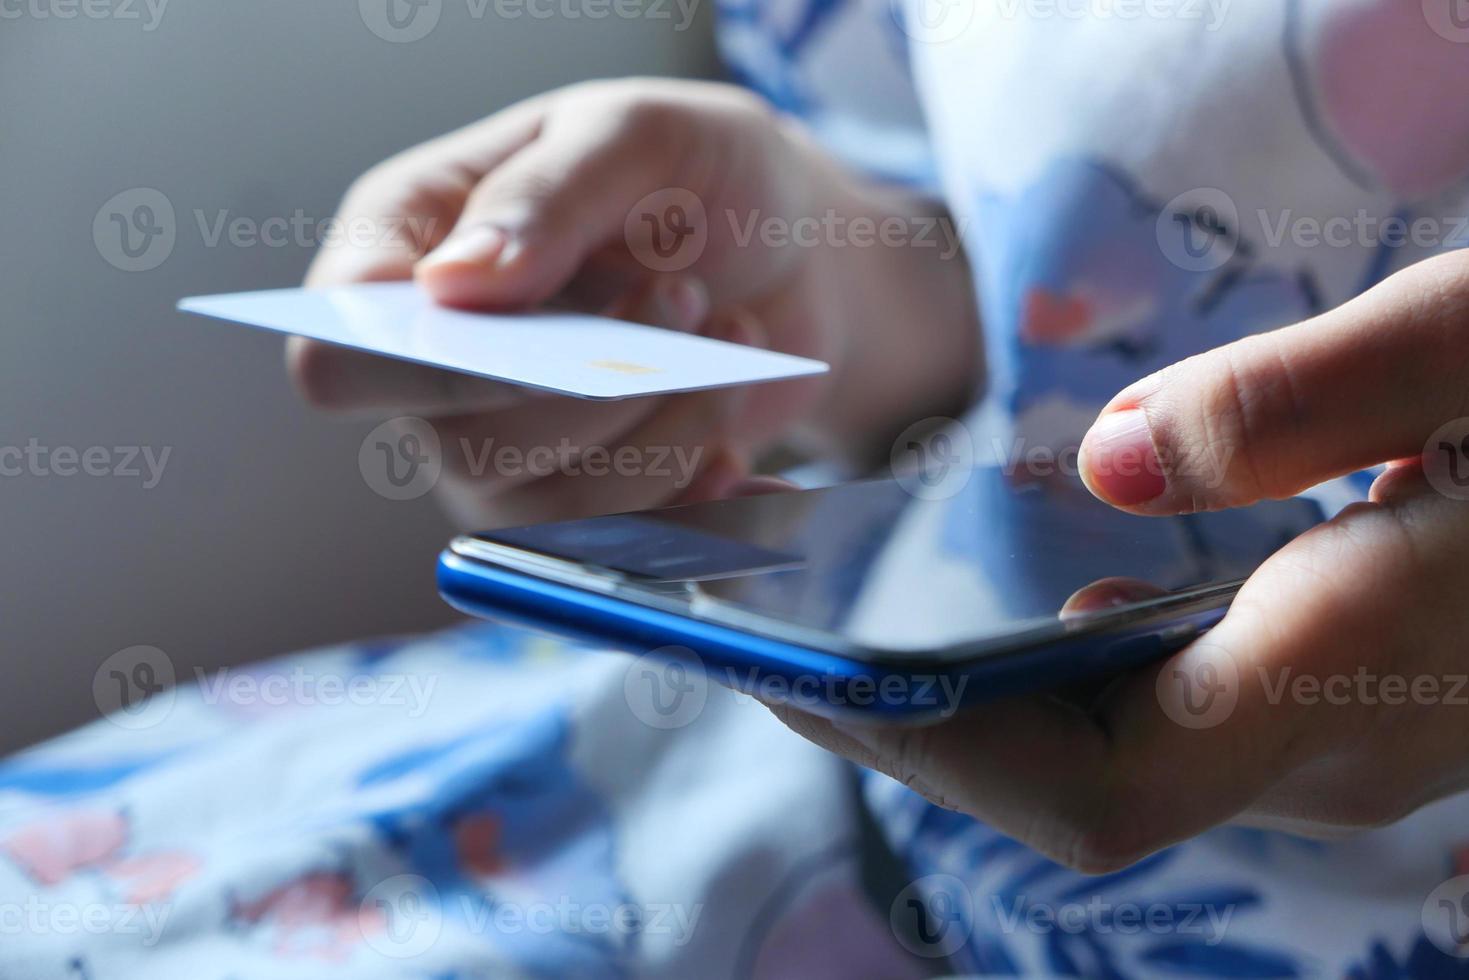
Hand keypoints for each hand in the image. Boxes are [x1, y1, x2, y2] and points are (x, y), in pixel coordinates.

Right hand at [289, 78, 977, 527]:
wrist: (792, 247)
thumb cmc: (696, 169)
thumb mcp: (633, 133)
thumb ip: (543, 196)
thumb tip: (450, 287)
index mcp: (406, 254)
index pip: (340, 359)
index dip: (416, 369)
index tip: (537, 329)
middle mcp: (439, 372)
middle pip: (464, 452)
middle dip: (597, 391)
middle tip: (686, 293)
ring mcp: (511, 452)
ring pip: (552, 514)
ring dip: (664, 441)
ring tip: (730, 347)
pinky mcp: (593, 504)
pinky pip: (630, 553)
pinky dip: (702, 506)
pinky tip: (745, 453)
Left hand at [771, 249, 1468, 872]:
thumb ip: (1301, 407)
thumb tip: (1108, 462)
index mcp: (1348, 677)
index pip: (1083, 792)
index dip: (933, 758)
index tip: (803, 692)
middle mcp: (1336, 751)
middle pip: (1080, 792)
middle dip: (926, 740)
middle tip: (795, 659)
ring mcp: (1351, 745)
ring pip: (1126, 770)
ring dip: (990, 722)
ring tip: (873, 646)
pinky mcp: (1356, 709)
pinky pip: (1178, 732)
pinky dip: (1076, 695)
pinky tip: (1040, 629)